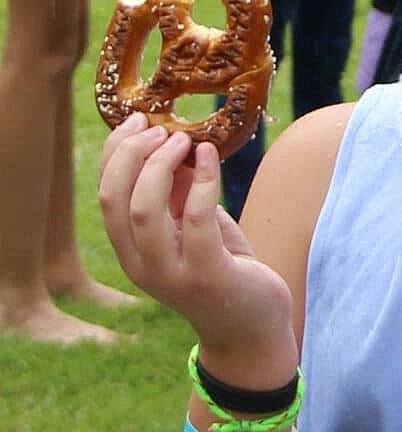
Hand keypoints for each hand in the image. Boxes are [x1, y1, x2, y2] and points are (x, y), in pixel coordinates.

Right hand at [98, 114, 294, 354]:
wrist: (251, 325)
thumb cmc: (223, 266)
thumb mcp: (196, 224)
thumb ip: (182, 193)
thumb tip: (180, 145)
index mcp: (131, 249)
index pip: (105, 194)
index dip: (114, 153)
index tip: (137, 120)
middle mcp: (141, 264)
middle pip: (115, 199)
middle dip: (131, 154)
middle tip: (160, 128)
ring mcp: (170, 273)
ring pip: (144, 211)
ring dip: (160, 166)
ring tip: (183, 140)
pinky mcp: (207, 274)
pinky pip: (197, 219)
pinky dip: (203, 180)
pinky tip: (211, 155)